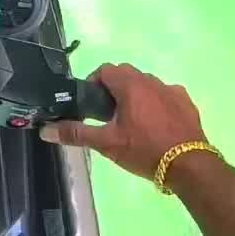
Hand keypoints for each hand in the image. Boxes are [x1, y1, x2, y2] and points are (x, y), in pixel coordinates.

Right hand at [39, 61, 209, 180]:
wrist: (189, 165)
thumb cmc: (144, 150)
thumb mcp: (107, 144)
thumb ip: (76, 134)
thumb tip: (45, 130)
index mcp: (131, 86)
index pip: (105, 69)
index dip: (94, 83)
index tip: (92, 104)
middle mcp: (152, 81)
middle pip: (126, 75)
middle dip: (114, 90)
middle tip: (108, 116)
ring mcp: (172, 90)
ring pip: (147, 85)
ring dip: (136, 96)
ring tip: (132, 123)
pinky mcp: (186, 103)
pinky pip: (166, 96)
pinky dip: (157, 104)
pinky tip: (156, 126)